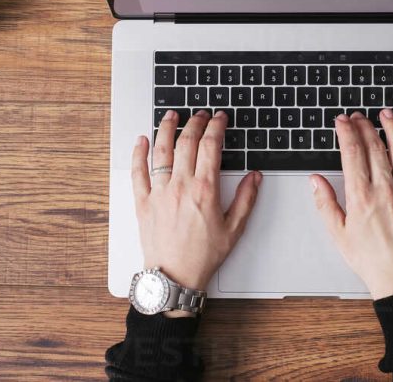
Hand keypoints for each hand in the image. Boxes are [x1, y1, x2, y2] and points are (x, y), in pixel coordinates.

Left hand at [131, 109, 261, 300]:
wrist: (174, 278)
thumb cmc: (203, 256)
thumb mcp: (234, 228)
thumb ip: (246, 199)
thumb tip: (255, 176)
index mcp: (204, 189)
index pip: (210, 146)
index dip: (216, 127)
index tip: (219, 118)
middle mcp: (180, 186)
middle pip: (186, 142)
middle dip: (195, 122)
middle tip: (200, 114)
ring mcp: (159, 192)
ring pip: (160, 151)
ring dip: (166, 129)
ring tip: (171, 116)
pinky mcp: (143, 202)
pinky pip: (137, 172)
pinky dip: (138, 153)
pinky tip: (140, 140)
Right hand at [310, 110, 392, 299]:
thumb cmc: (369, 258)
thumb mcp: (338, 233)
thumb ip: (325, 203)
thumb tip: (315, 180)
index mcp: (361, 197)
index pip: (353, 154)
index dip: (347, 132)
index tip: (342, 120)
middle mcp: (384, 191)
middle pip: (374, 147)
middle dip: (365, 125)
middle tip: (358, 115)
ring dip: (391, 128)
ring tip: (385, 114)